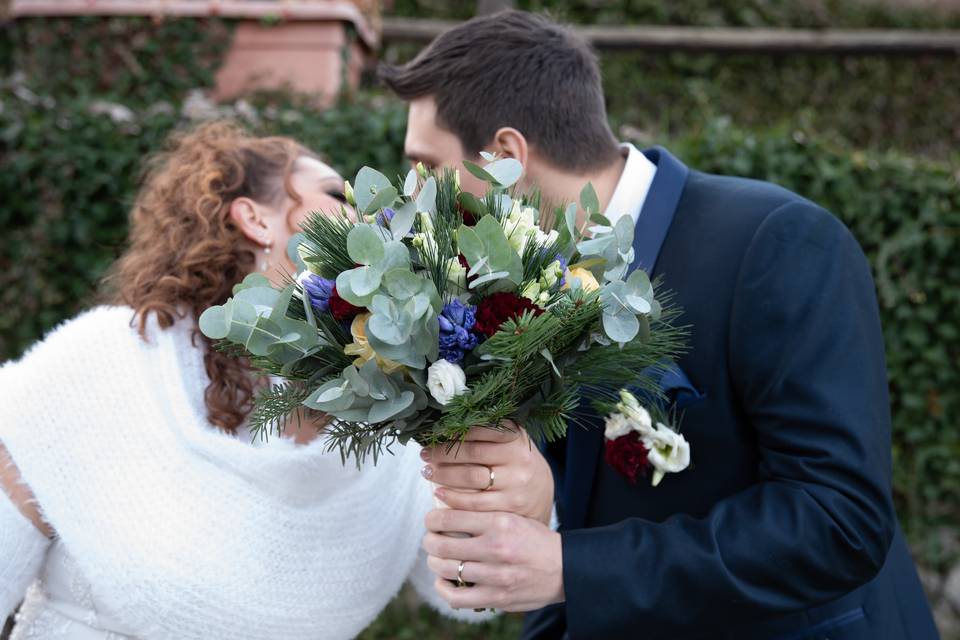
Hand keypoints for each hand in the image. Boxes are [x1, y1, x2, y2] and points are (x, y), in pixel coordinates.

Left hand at [420, 422, 553, 524]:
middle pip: (472, 452)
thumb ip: (488, 433)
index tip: (435, 433)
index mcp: (516, 437)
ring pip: (471, 478)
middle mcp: (518, 458)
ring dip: (443, 474)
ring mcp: (515, 484)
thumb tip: (446, 427)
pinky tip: (439, 492)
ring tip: (427, 472)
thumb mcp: (511, 441)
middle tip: (425, 454)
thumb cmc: (516, 463)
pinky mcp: (510, 506)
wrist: (542, 494)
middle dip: (443, 453)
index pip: (480, 429)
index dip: (454, 431)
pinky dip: (453, 498)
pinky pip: (475, 503)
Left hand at [423, 509, 563, 611]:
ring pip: (445, 570)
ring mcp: (495, 575)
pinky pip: (456, 597)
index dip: (431, 520)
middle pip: (441, 545)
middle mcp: (496, 547)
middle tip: (431, 540)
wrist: (564, 568)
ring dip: (434, 563)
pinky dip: (443, 589)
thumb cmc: (534, 540)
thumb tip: (446, 512)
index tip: (431, 521)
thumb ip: (484, 515)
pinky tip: (444, 581)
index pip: (449, 518)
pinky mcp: (496, 597)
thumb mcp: (513, 517)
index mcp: (499, 522)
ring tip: (437, 559)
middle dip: (429, 542)